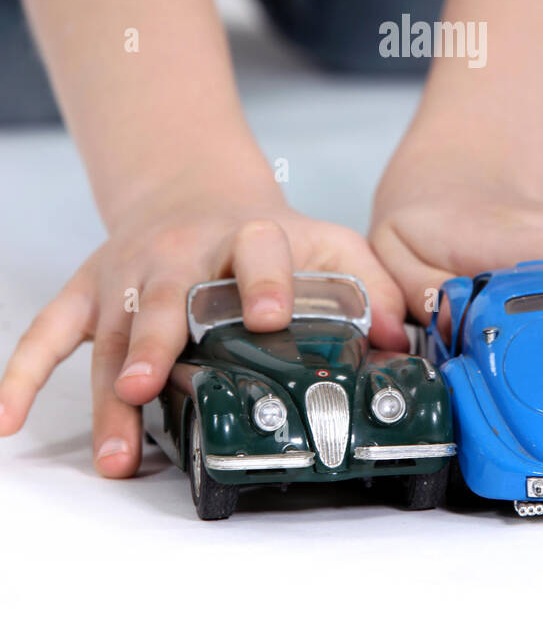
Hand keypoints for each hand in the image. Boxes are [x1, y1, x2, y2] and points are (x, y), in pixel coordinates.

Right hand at [0, 167, 405, 476]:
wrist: (191, 191)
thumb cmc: (263, 235)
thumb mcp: (322, 241)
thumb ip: (367, 282)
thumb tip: (402, 335)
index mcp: (248, 236)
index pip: (260, 250)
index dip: (265, 280)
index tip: (269, 315)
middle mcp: (181, 253)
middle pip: (167, 294)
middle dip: (157, 338)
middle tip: (148, 385)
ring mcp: (127, 274)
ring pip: (111, 332)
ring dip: (106, 391)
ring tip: (115, 451)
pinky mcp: (87, 293)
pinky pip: (45, 333)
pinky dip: (22, 374)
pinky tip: (4, 421)